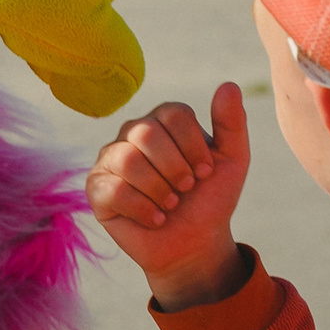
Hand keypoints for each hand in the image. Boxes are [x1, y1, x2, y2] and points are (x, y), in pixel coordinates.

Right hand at [86, 84, 252, 308]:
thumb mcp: (232, 161)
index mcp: (163, 121)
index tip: (205, 173)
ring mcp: (111, 160)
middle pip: (146, 133)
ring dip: (159, 190)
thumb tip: (229, 84)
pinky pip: (113, 190)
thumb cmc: (210, 200)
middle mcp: (133, 134)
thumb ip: (231, 122)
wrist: (194, 244)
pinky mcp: (96, 189)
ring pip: (127, 160)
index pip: (172, 113)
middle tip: (185, 190)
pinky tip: (155, 219)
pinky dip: (142, 209)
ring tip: (170, 205)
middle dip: (175, 168)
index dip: (193, 146)